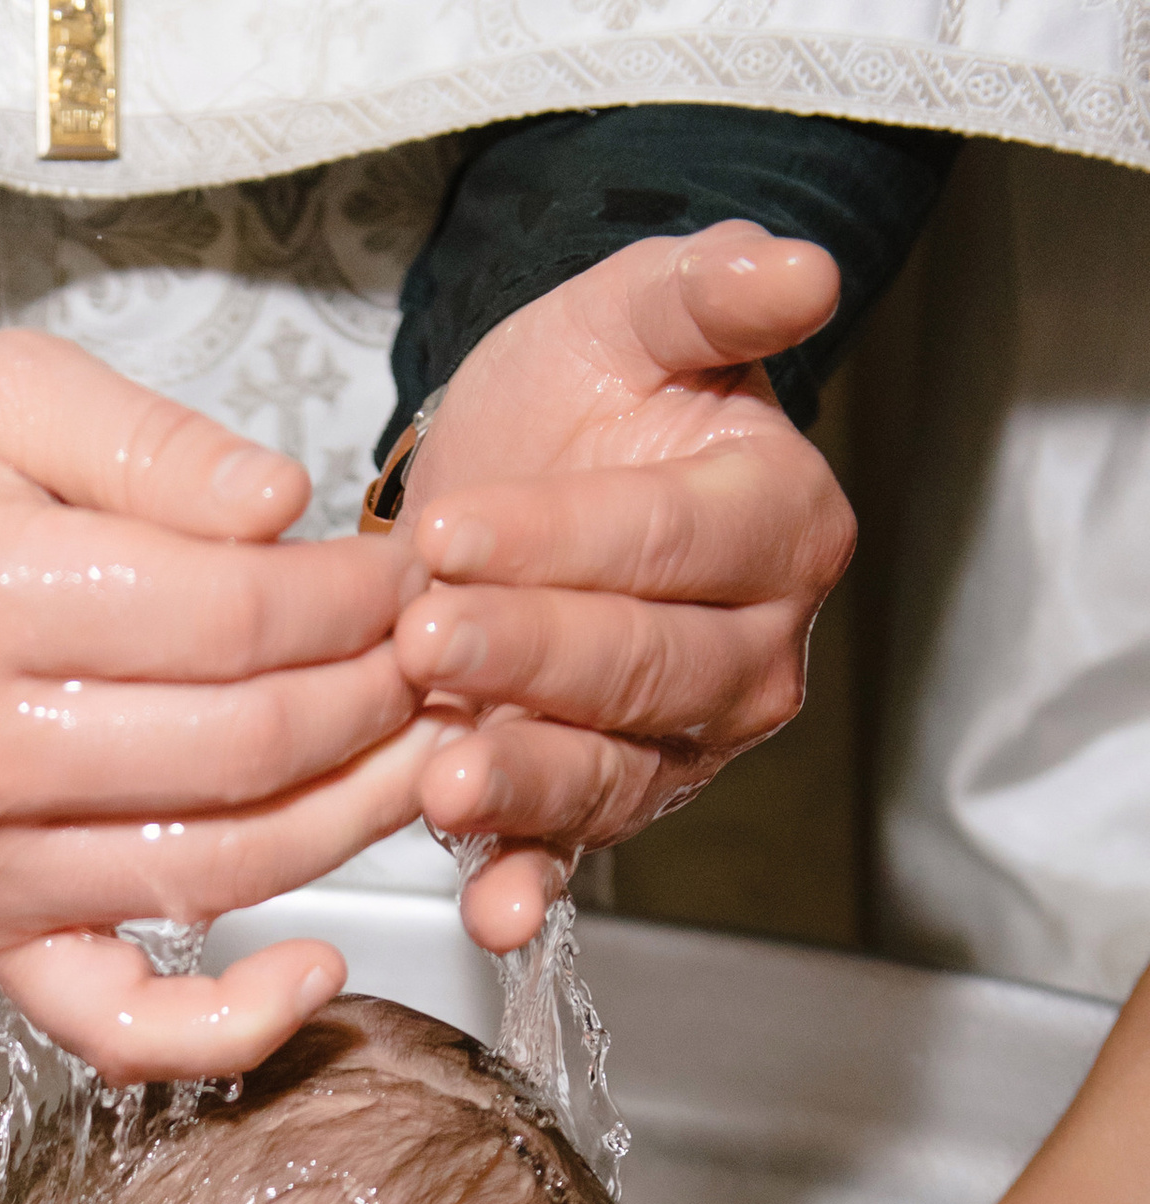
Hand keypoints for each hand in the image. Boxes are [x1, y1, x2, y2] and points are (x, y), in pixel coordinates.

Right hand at [0, 289, 442, 1078]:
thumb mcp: (15, 392)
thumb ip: (159, 443)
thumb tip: (289, 511)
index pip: (232, 618)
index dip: (356, 598)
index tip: (406, 573)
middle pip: (245, 747)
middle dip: (377, 697)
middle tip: (435, 655)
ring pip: (223, 870)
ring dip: (354, 820)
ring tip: (419, 752)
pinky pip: (123, 1030)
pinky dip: (231, 1028)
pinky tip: (318, 967)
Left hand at [395, 226, 854, 951]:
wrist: (512, 474)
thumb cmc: (584, 396)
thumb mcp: (634, 313)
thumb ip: (712, 288)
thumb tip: (802, 271)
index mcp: (779, 524)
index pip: (672, 540)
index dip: (562, 540)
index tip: (454, 533)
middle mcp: (750, 651)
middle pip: (642, 664)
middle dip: (529, 658)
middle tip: (425, 640)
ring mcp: (681, 743)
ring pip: (610, 768)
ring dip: (526, 782)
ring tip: (447, 778)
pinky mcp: (604, 803)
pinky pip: (573, 855)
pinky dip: (530, 889)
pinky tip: (493, 908)